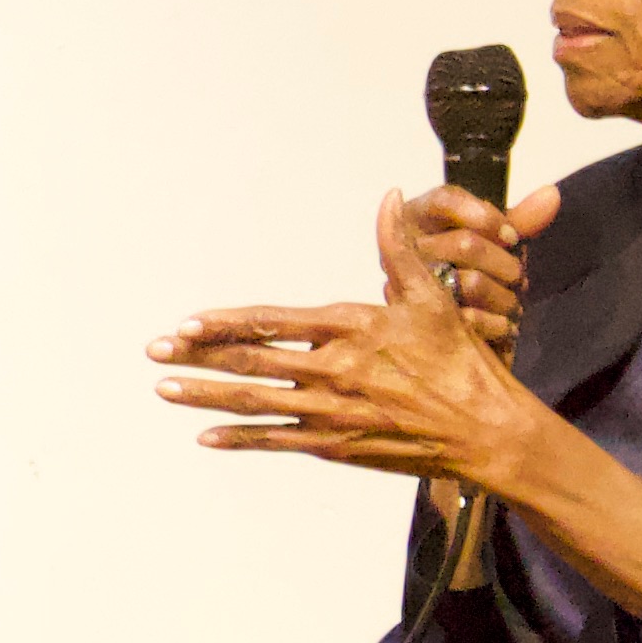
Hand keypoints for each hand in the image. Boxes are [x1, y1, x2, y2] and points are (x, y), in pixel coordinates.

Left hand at [151, 190, 548, 491]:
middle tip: (154, 352)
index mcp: (351, 331)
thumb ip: (400, 247)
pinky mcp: (337, 445)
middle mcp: (334, 372)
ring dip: (204, 396)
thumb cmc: (461, 363)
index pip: (271, 324)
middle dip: (196, 357)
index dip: (224, 324)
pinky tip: (205, 436)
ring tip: (164, 389)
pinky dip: (240, 438)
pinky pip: (277, 441)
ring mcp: (332, 413)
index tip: (185, 323)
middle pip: (250, 363)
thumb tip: (391, 197)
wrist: (487, 432)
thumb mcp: (432, 298)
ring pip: (255, 403)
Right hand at [407, 181, 564, 354]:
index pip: (445, 200)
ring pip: (471, 282)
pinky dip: (496, 322)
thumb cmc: (467, 271)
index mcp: (418, 217)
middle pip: (465, 243)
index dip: (484, 216)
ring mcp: (408, 286)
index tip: (512, 236)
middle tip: (517, 276)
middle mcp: (407, 248)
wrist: (443, 328)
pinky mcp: (424, 324)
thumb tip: (551, 195)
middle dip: (504, 263)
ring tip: (512, 303)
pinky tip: (504, 324)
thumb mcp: (490, 242)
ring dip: (504, 295)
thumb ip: (520, 219)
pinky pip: (470, 318)